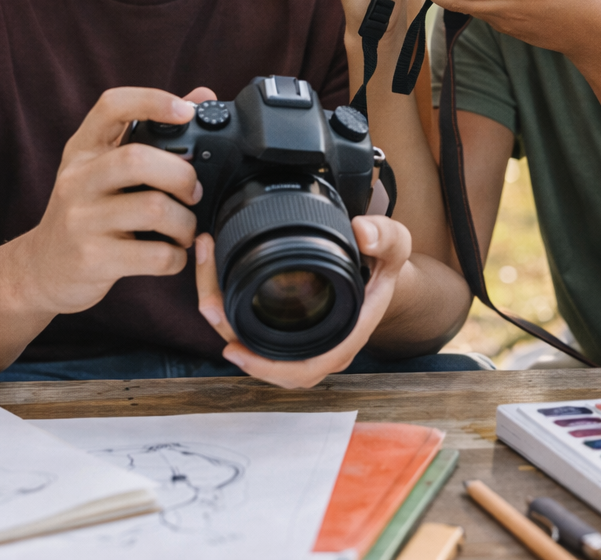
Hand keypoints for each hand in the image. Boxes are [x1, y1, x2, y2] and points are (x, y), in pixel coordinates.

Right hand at [19, 87, 214, 315]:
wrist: (40, 269)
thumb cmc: (85, 213)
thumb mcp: (102, 169)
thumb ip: (149, 134)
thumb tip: (202, 96)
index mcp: (83, 150)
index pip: (111, 106)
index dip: (152, 101)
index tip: (186, 111)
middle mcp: (77, 180)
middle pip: (138, 160)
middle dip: (181, 175)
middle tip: (192, 192)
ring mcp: (82, 221)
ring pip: (154, 209)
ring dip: (185, 223)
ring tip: (184, 230)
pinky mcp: (93, 260)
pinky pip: (156, 256)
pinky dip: (177, 257)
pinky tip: (171, 255)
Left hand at [193, 214, 413, 388]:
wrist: (378, 271)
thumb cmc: (383, 265)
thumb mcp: (394, 246)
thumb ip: (385, 236)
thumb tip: (362, 232)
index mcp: (343, 338)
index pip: (303, 368)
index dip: (266, 366)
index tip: (235, 349)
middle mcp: (319, 348)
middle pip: (265, 361)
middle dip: (231, 333)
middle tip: (209, 304)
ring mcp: (300, 341)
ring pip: (253, 347)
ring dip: (225, 320)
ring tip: (206, 285)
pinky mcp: (285, 329)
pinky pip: (252, 332)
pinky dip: (230, 312)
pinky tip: (214, 284)